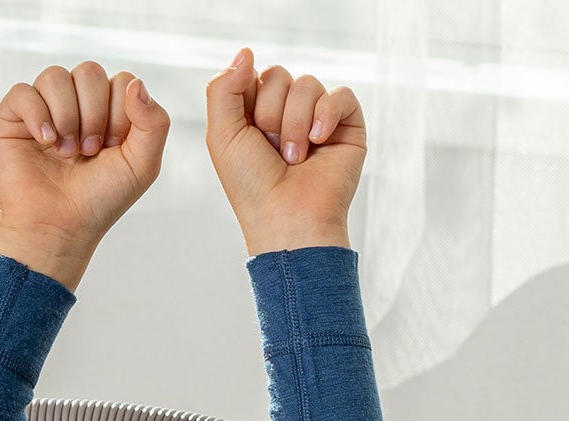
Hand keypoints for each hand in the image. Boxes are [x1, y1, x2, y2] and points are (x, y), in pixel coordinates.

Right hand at [0, 63, 169, 290]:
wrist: (58, 229)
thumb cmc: (99, 201)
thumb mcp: (142, 166)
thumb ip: (155, 123)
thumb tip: (136, 84)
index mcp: (108, 110)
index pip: (121, 81)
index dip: (120, 114)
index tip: (112, 149)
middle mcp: (76, 103)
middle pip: (89, 72)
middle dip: (93, 114)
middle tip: (88, 152)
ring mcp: (44, 108)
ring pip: (55, 76)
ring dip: (66, 117)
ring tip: (65, 153)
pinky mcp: (13, 118)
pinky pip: (24, 92)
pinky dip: (37, 116)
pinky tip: (45, 142)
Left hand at [205, 45, 364, 256]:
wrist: (287, 220)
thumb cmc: (252, 188)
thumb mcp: (222, 135)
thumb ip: (222, 88)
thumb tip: (247, 52)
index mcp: (256, 114)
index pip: (253, 75)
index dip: (248, 100)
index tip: (249, 135)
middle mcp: (287, 113)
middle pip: (279, 75)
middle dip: (271, 113)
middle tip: (272, 151)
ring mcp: (318, 119)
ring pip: (307, 83)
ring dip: (295, 123)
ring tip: (295, 158)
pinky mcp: (347, 126)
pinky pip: (341, 95)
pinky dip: (327, 116)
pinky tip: (318, 142)